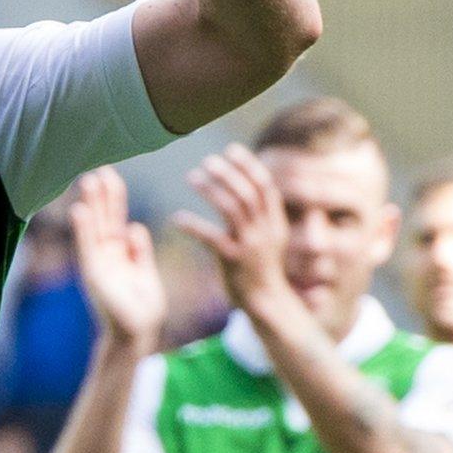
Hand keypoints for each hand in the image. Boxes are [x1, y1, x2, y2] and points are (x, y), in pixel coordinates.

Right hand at [69, 167, 165, 347]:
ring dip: (91, 205)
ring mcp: (98, 264)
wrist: (136, 335)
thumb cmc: (141, 309)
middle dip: (102, 195)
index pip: (116, 220)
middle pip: (104, 219)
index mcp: (120, 254)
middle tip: (98, 169)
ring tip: (87, 180)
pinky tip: (80, 210)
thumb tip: (135, 227)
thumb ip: (140, 252)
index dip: (114, 199)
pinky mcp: (94, 275)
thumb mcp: (145, 274)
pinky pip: (87, 248)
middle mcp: (106, 256)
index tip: (111, 176)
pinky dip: (83, 230)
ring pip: (94, 229)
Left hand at [172, 145, 290, 311]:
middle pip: (248, 193)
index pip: (265, 186)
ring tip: (193, 177)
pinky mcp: (234, 261)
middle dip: (228, 172)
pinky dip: (194, 225)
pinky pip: (212, 238)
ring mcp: (251, 246)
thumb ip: (260, 214)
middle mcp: (265, 231)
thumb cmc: (260, 268)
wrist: (266, 303)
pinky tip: (178, 218)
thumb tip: (245, 184)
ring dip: (212, 189)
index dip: (249, 166)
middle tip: (208, 160)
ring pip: (232, 208)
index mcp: (275, 223)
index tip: (232, 150)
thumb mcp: (269, 238)